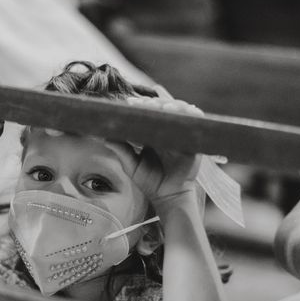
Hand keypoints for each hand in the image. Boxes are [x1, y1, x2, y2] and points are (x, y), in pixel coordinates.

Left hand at [127, 86, 202, 200]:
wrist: (167, 197)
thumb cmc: (150, 181)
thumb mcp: (132, 165)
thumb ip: (121, 150)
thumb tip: (103, 137)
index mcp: (154, 133)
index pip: (148, 113)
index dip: (140, 106)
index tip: (129, 103)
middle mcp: (168, 130)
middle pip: (164, 107)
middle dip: (154, 103)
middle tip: (142, 104)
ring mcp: (181, 134)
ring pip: (180, 111)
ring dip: (172, 106)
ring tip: (162, 106)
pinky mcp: (193, 142)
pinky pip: (195, 124)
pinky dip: (190, 115)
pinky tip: (183, 112)